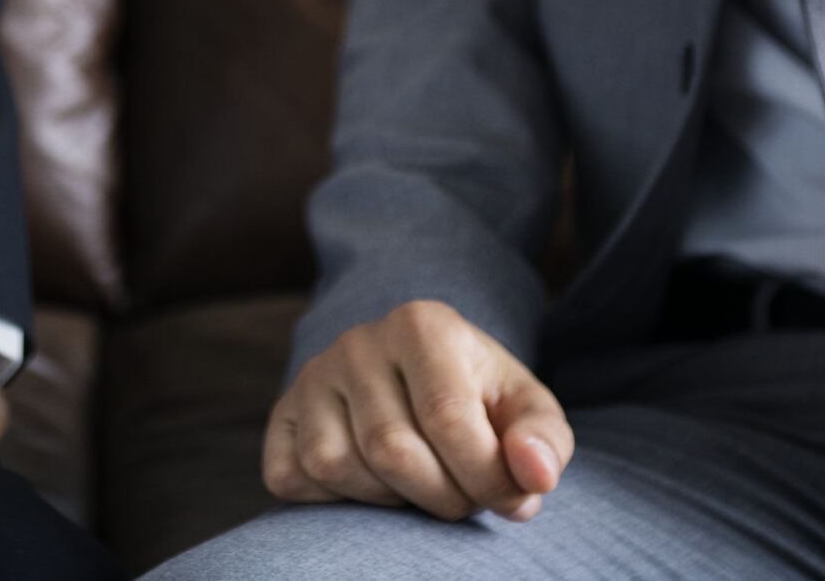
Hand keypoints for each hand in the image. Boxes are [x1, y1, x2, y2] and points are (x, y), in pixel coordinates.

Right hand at [264, 299, 571, 523]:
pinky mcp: (280, 413)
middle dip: (441, 496)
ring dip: (388, 499)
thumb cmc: (479, 400)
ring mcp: (312, 375)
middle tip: (462, 496)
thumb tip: (535, 476)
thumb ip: (544, 440)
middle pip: (391, 451)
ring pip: (336, 466)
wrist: (417, 380)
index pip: (449, 421)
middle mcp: (357, 341)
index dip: (486, 480)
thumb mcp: (525, 409)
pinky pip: (291, 476)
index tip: (512, 500)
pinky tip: (369, 481)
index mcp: (421, 324)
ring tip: (417, 481)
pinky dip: (332, 500)